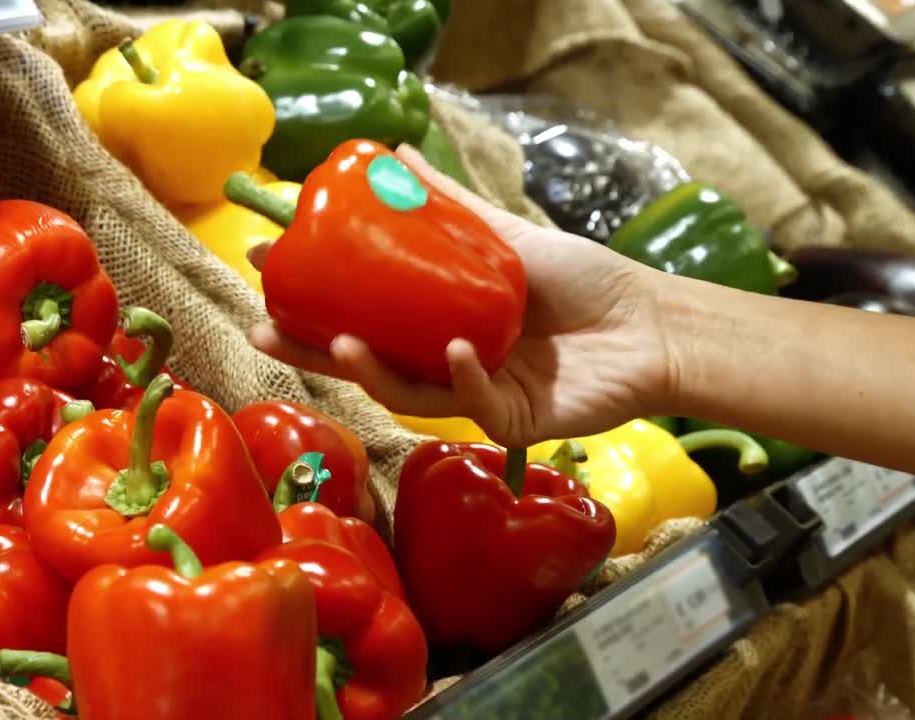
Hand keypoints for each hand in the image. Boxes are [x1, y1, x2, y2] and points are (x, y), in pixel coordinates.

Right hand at [249, 144, 677, 447]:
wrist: (649, 323)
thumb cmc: (583, 281)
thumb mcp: (508, 235)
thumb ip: (453, 203)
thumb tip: (393, 153)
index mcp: (436, 321)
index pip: (362, 315)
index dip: (312, 302)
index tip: (266, 270)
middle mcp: (445, 361)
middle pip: (367, 362)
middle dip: (312, 351)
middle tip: (265, 329)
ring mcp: (474, 395)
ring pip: (407, 391)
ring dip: (372, 371)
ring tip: (342, 345)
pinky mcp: (507, 423)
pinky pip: (474, 398)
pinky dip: (464, 373)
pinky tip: (458, 347)